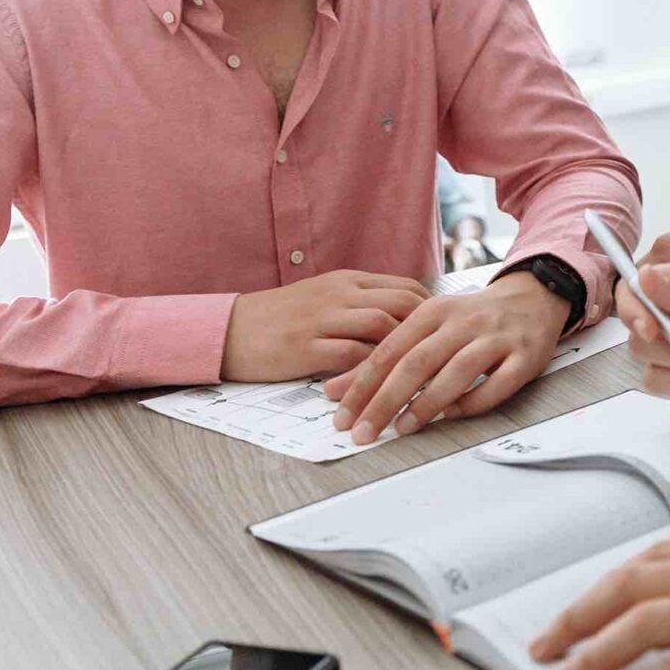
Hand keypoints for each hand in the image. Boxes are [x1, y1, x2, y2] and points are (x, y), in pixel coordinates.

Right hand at [220, 269, 429, 381]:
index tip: (441, 337)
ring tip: (418, 377)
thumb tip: (401, 323)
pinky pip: (350, 357)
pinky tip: (383, 389)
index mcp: (347, 280)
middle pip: (402, 304)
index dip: (430, 313)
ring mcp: (322, 319)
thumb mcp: (323, 297)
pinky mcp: (305, 347)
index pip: (405, 288)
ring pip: (381, 328)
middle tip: (438, 360)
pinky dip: (372, 373)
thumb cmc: (280, 318)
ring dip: (403, 354)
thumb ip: (358, 304)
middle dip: (427, 333)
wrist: (228, 330)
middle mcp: (339, 294)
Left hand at [322, 270, 566, 443]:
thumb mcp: (426, 327)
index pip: (389, 350)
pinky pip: (497, 384)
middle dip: (385, 401)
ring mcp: (496, 338)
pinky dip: (473, 402)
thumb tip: (334, 390)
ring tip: (401, 429)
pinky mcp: (525, 355)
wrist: (531, 298)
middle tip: (363, 432)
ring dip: (426, 404)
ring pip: (456, 372)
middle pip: (417, 363)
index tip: (342, 417)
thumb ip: (384, 358)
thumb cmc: (471, 318)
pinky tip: (452, 416)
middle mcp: (463, 321)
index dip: (362, 385)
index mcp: (433, 311)